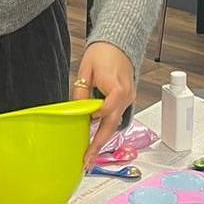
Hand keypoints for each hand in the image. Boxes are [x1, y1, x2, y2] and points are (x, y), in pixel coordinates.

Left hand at [74, 42, 134, 166]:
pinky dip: (106, 127)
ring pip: (114, 123)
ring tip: (90, 154)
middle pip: (111, 125)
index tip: (82, 130)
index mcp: (117, 88)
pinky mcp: (126, 99)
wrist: (118, 43)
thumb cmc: (104, 52)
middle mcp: (125, 96)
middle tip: (88, 160)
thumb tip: (76, 110)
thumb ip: (81, 92)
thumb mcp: (86, 70)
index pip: (104, 111)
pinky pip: (116, 116)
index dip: (92, 120)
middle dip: (99, 144)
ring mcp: (128, 98)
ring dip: (102, 138)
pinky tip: (96, 137)